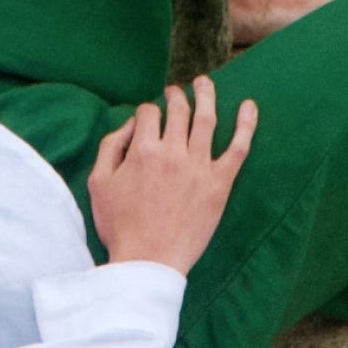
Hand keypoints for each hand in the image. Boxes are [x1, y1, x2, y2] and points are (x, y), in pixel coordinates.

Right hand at [88, 81, 256, 274]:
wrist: (147, 264)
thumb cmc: (120, 229)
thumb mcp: (99, 186)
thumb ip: (110, 148)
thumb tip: (129, 126)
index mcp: (143, 151)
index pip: (149, 114)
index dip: (147, 112)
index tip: (147, 119)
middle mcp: (173, 153)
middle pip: (178, 110)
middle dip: (175, 96)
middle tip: (175, 93)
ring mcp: (199, 167)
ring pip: (207, 119)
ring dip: (206, 95)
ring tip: (204, 84)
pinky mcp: (219, 184)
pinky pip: (238, 148)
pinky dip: (246, 124)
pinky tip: (249, 106)